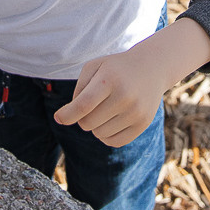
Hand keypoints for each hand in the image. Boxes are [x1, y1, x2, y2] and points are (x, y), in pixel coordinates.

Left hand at [56, 19, 209, 146]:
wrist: (152, 67)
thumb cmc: (115, 68)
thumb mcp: (94, 67)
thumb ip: (79, 89)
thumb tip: (68, 117)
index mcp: (109, 79)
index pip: (83, 105)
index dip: (67, 115)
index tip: (58, 118)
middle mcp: (125, 96)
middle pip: (88, 122)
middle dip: (82, 118)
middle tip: (88, 107)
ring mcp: (136, 111)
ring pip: (99, 134)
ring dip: (95, 126)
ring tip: (103, 111)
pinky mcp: (143, 123)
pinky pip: (114, 142)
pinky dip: (106, 136)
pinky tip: (109, 122)